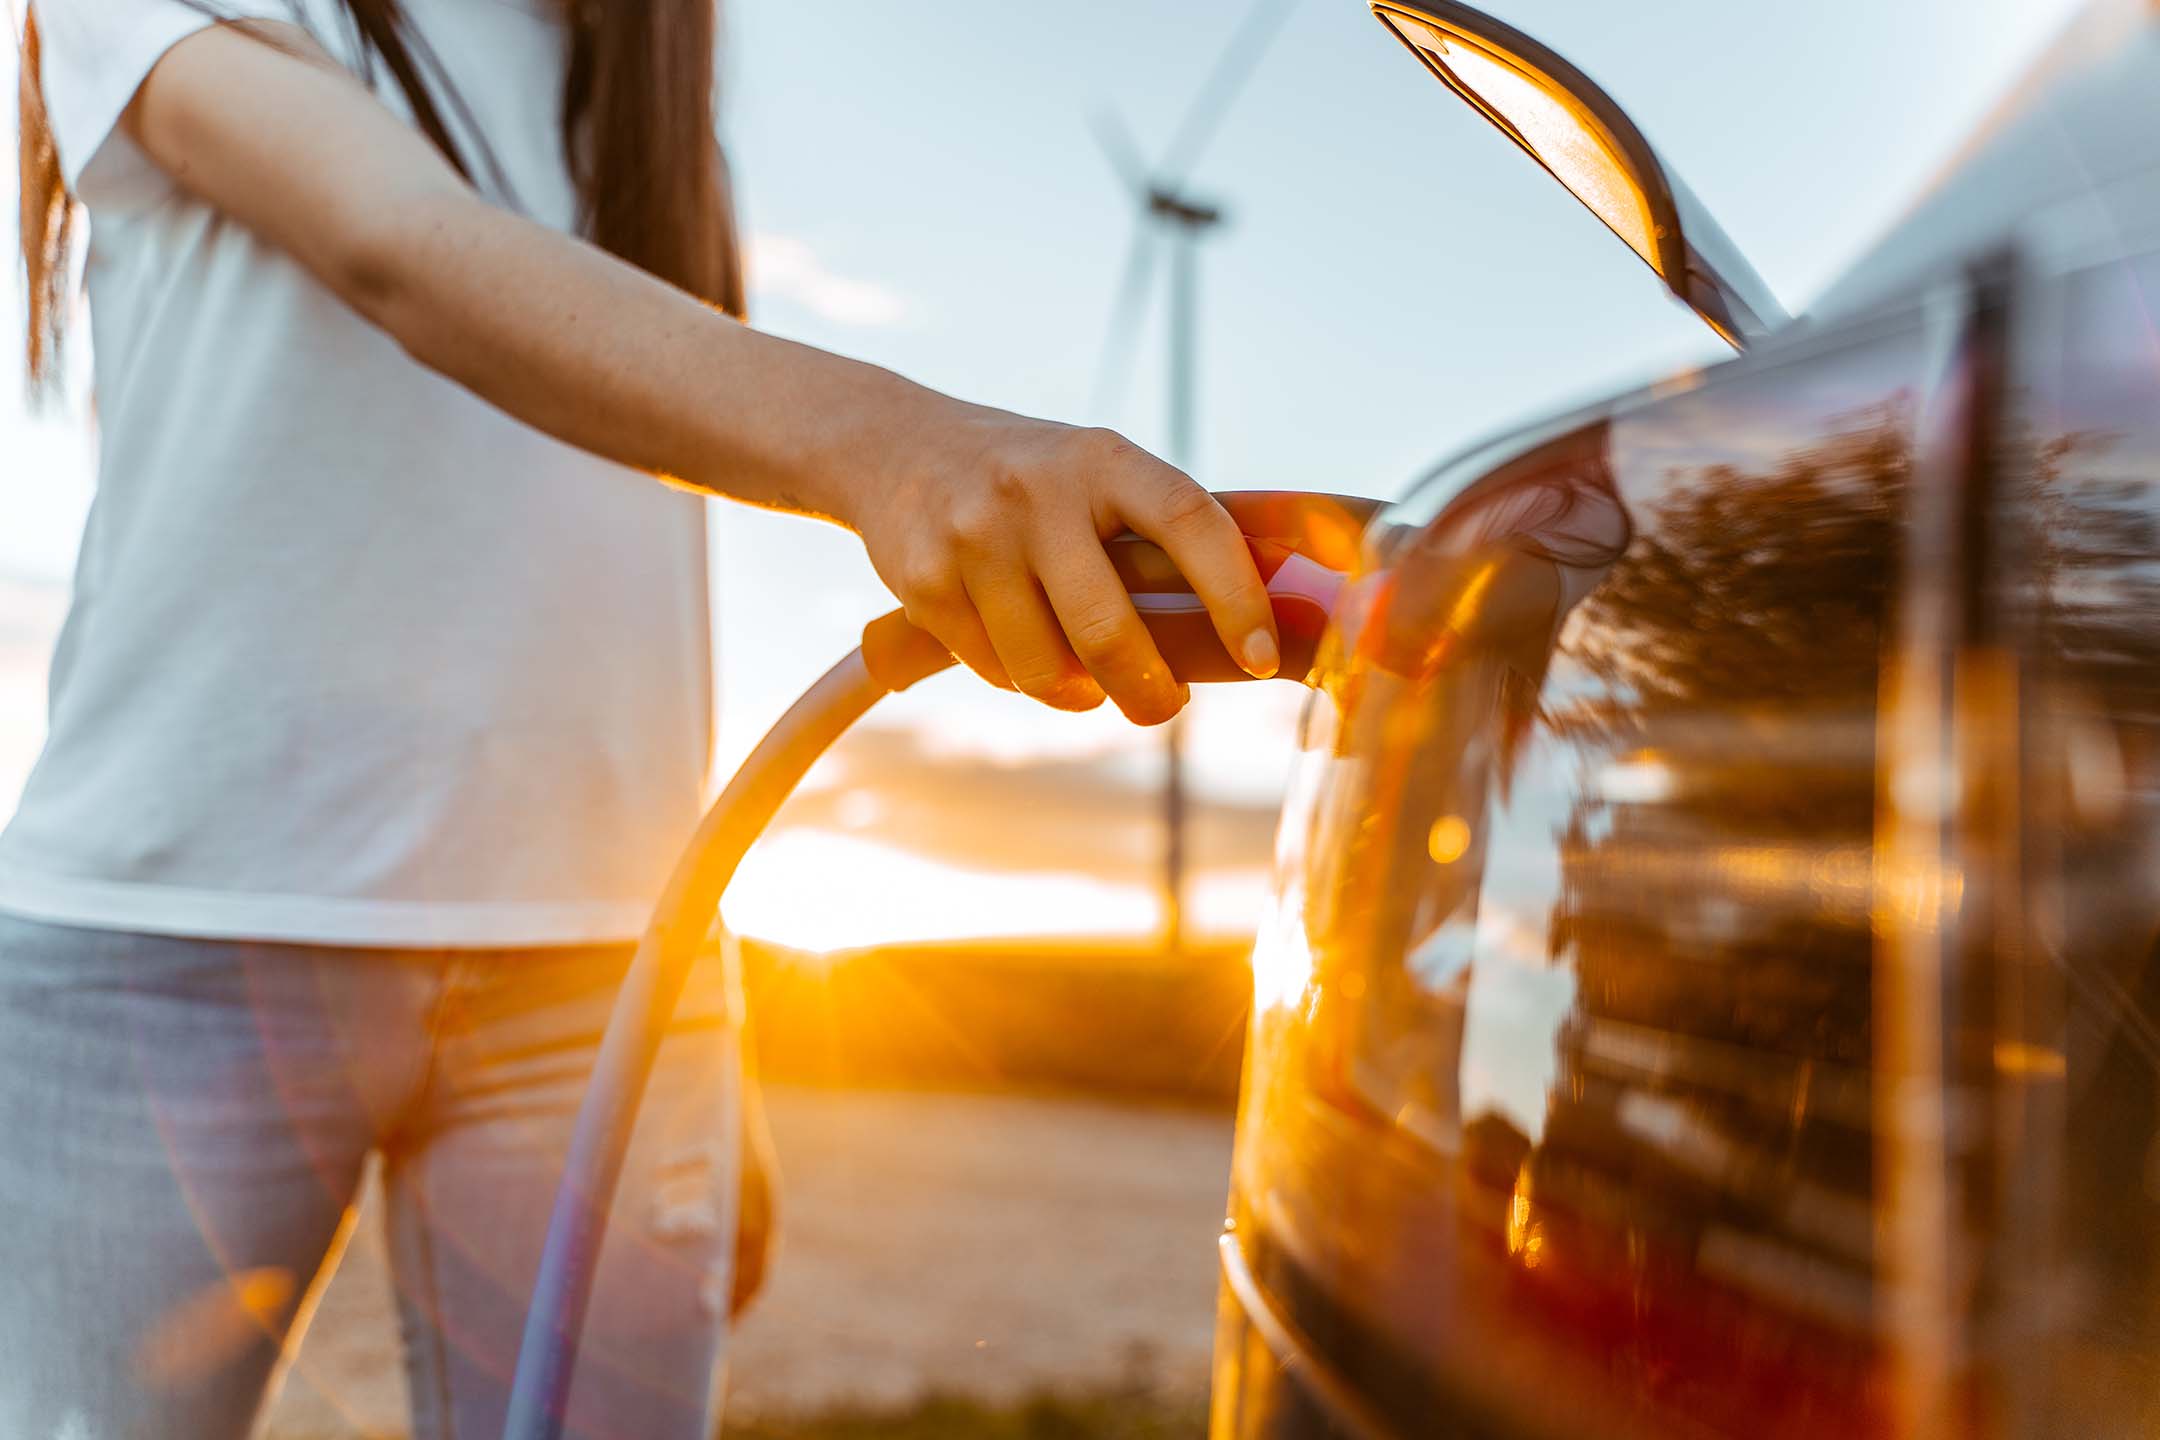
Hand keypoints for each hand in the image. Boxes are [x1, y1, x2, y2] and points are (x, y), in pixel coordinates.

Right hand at [842, 401, 1279, 724]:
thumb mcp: (1096, 472)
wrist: (896, 446)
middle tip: (1163, 707)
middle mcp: (1036, 491)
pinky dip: (1020, 679)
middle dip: (1148, 691)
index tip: (1262, 656)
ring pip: (1045, 668)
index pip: (1189, 523)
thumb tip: (1250, 632)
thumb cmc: (1031, 479)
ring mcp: (974, 536)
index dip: (1235, 596)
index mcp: (1103, 459)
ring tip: (1087, 684)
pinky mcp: (926, 582)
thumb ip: (1156, 533)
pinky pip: (994, 670)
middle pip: (1108, 629)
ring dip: (1079, 695)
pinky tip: (1020, 649)